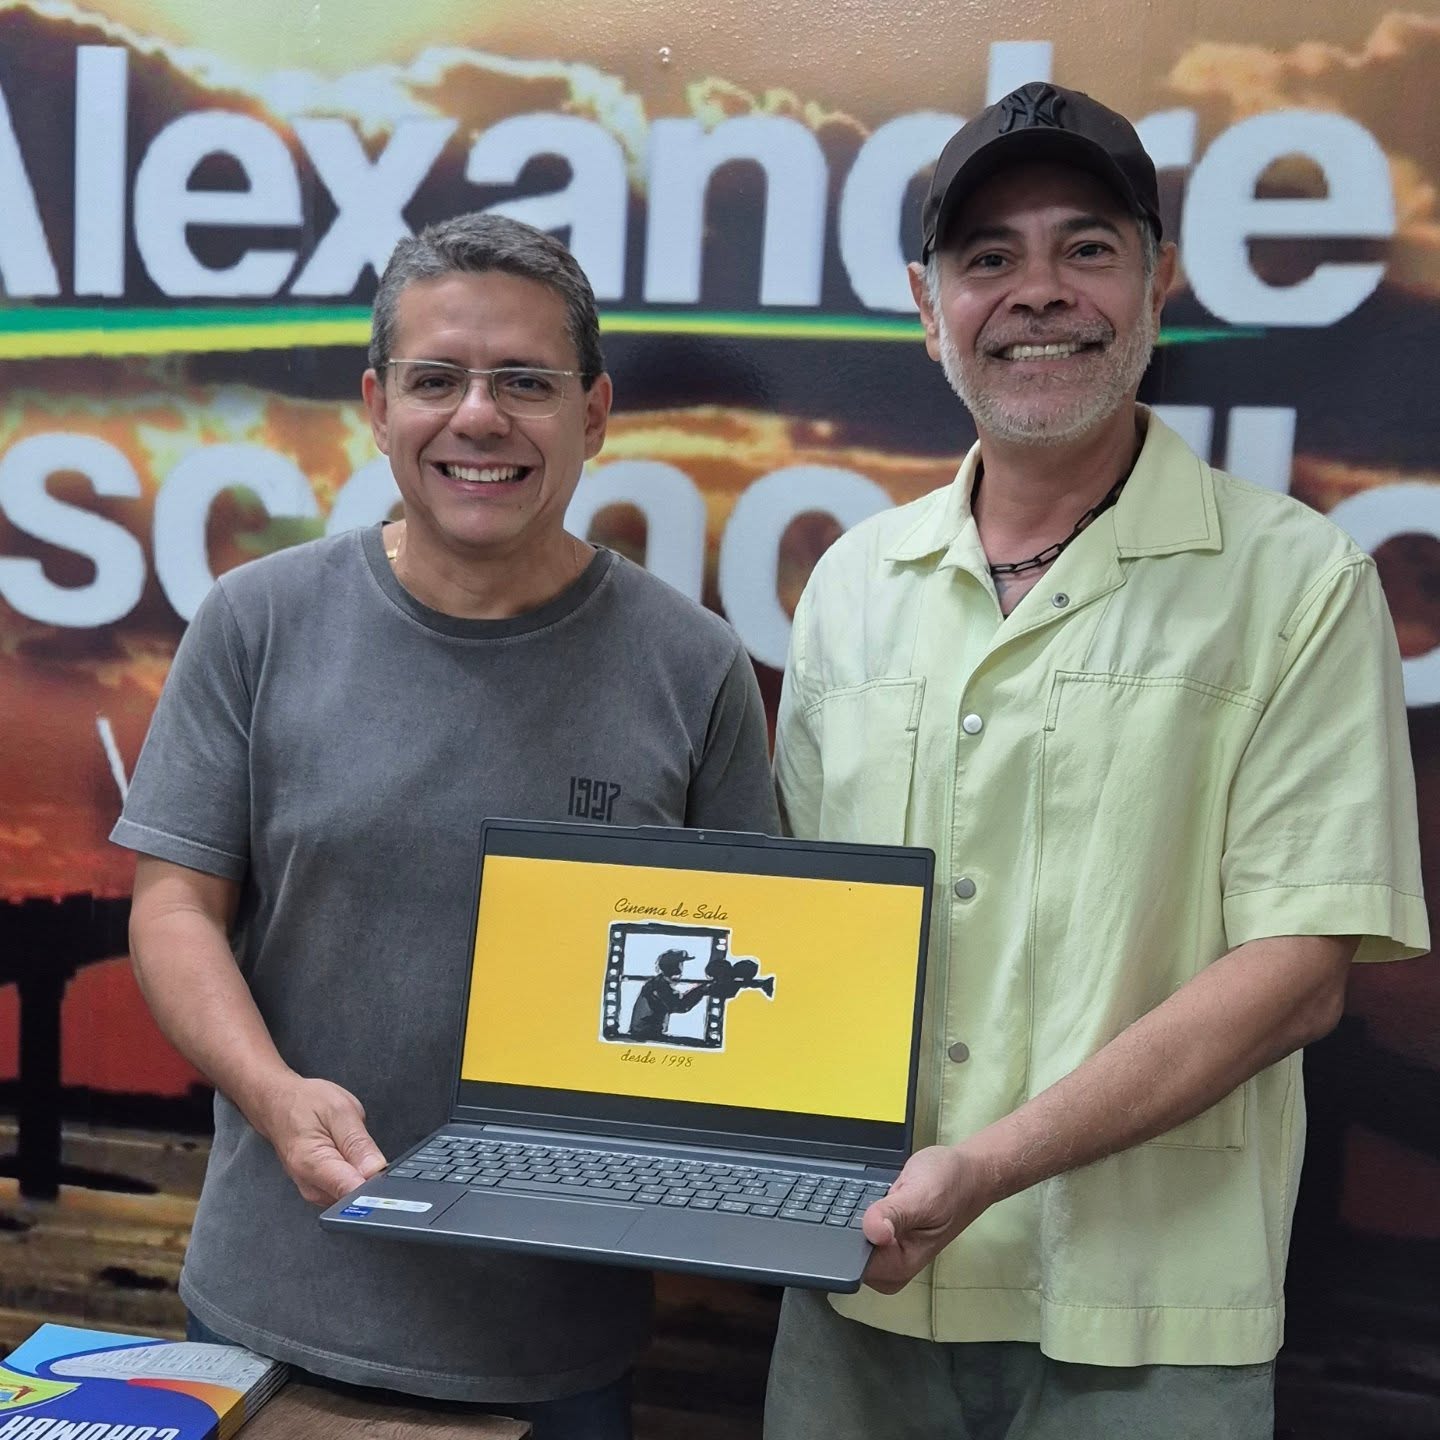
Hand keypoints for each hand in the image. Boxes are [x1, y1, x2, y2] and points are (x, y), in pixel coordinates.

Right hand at [254, 1075, 387, 1205]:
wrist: (278, 1104)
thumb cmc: (305, 1103)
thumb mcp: (340, 1110)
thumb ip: (358, 1143)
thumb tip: (376, 1170)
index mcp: (314, 1164)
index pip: (351, 1192)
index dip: (376, 1187)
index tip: (389, 1178)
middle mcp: (311, 1186)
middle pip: (354, 1196)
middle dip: (372, 1179)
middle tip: (372, 1152)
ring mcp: (314, 1191)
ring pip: (352, 1194)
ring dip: (363, 1176)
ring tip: (356, 1149)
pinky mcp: (319, 1190)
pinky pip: (345, 1190)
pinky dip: (354, 1176)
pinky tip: (351, 1158)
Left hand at [861, 1144, 990, 1293]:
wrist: (969, 1172)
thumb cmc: (951, 1184)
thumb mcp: (922, 1195)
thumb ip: (895, 1214)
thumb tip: (872, 1232)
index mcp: (899, 1266)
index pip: (854, 1263)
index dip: (844, 1237)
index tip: (847, 1213)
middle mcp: (891, 1265)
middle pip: (847, 1250)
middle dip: (847, 1222)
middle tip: (868, 1196)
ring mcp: (886, 1251)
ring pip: (850, 1236)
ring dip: (853, 1213)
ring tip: (875, 1194)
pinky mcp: (884, 1235)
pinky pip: (858, 1226)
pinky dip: (860, 1208)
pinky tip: (872, 1195)